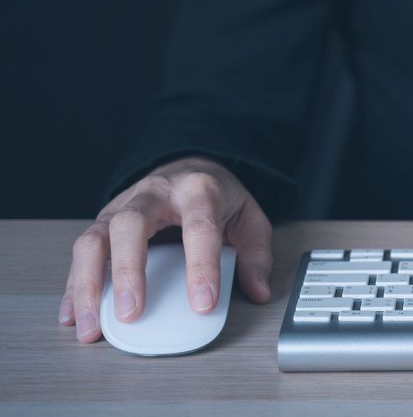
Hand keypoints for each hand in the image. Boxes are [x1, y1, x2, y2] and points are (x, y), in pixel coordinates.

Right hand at [59, 156, 271, 342]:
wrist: (190, 167)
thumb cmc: (218, 197)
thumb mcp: (249, 217)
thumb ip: (255, 253)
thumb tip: (257, 290)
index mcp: (198, 189)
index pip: (199, 226)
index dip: (201, 265)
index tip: (203, 303)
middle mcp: (154, 193)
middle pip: (131, 224)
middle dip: (128, 271)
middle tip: (131, 313)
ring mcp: (122, 205)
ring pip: (94, 238)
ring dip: (87, 284)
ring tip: (92, 326)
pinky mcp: (103, 221)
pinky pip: (81, 253)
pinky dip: (74, 286)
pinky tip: (73, 315)